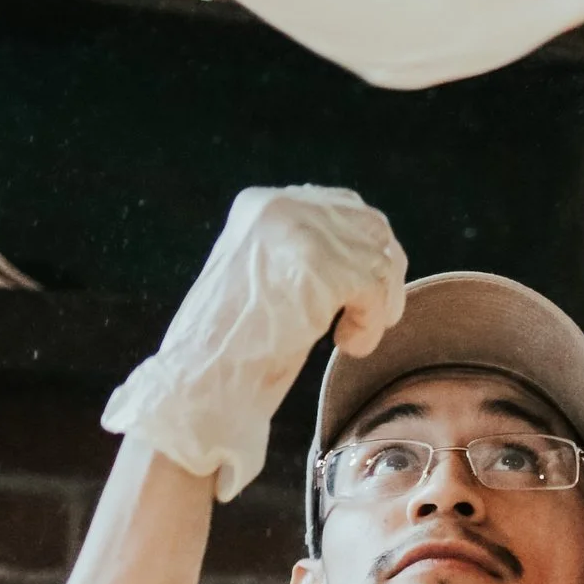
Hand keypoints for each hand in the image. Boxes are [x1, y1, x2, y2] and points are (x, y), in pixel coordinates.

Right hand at [104, 185, 405, 500]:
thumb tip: (358, 251)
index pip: (341, 206)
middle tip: (376, 317)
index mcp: (260, 204)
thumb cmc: (228, 344)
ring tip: (351, 338)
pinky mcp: (320, 268)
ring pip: (379, 260)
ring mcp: (300, 233)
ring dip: (378, 306)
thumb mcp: (260, 275)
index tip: (364, 291)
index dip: (363, 250)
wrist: (200, 379)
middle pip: (370, 225)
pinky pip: (375, 291)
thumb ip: (297, 253)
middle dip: (383, 273)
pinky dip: (370, 325)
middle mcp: (280, 207)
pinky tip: (347, 345)